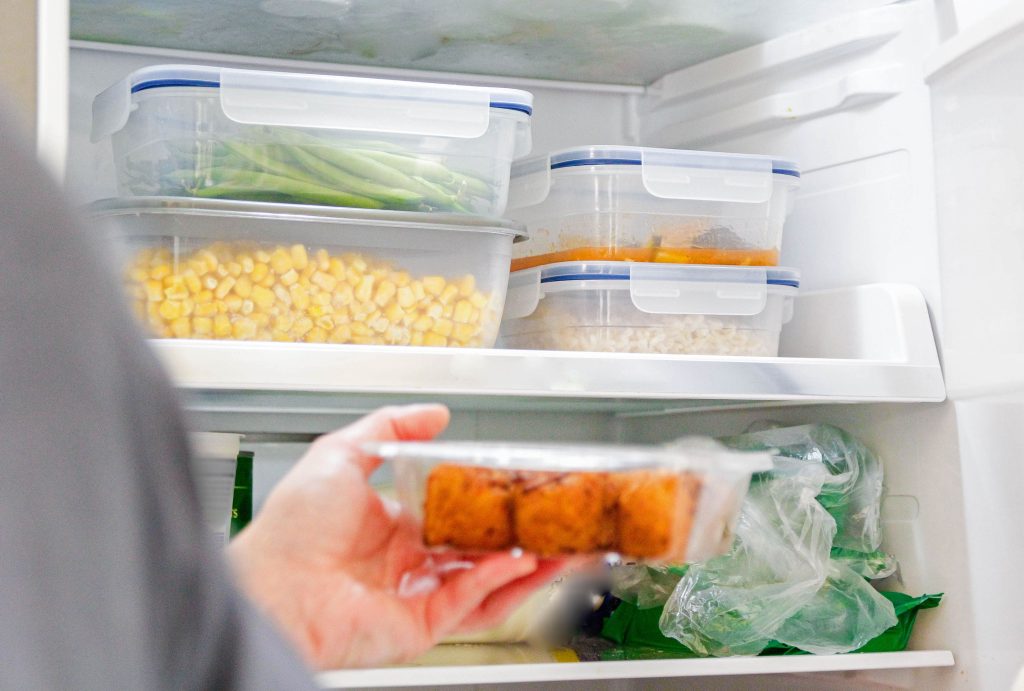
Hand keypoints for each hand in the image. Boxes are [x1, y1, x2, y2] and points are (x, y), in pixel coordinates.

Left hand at [228, 404, 573, 669]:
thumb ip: (390, 427)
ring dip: (526, 566)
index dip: (491, 504)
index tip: (522, 489)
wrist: (272, 585)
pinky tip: (520, 560)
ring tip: (562, 546)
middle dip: (522, 539)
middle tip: (557, 522)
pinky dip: (497, 581)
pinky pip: (470, 602)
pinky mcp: (420, 625)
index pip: (455, 515)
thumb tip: (434, 414)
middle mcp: (407, 563)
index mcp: (391, 526)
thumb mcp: (340, 454)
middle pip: (479, 552)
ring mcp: (416, 596)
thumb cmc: (290, 529)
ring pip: (486, 583)